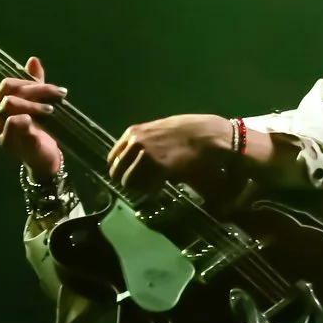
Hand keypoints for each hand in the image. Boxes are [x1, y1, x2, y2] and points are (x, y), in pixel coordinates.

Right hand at [0, 55, 65, 178]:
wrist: (43, 157)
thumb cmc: (38, 129)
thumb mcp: (38, 103)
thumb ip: (34, 83)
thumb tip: (33, 60)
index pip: (8, 83)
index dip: (31, 82)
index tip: (54, 88)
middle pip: (10, 91)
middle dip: (37, 90)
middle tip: (59, 95)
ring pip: (10, 104)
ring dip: (34, 104)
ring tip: (52, 110)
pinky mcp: (7, 143)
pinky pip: (13, 123)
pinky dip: (27, 119)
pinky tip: (39, 122)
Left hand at [107, 113, 247, 209]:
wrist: (209, 135)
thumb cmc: (188, 131)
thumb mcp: (160, 129)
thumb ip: (145, 141)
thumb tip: (135, 158)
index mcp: (133, 132)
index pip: (113, 157)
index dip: (120, 170)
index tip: (130, 176)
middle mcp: (135, 142)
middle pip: (117, 172)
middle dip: (128, 181)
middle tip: (140, 187)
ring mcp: (146, 155)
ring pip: (129, 182)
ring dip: (139, 188)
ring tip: (152, 189)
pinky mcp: (160, 168)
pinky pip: (147, 187)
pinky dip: (151, 193)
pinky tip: (160, 191)